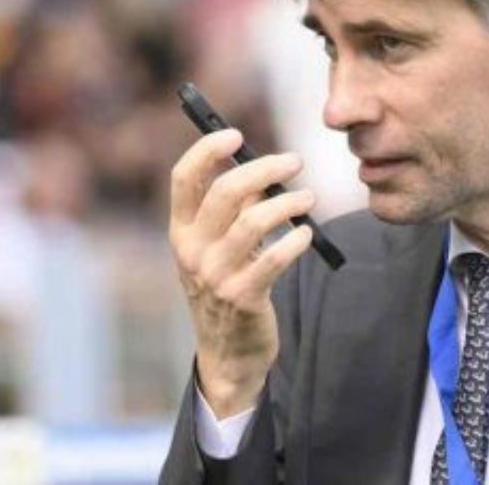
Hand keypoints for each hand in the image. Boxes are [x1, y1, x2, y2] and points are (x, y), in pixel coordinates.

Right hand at [169, 129, 316, 417]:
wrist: (228, 354)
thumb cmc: (228, 287)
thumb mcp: (218, 248)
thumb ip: (234, 212)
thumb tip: (265, 172)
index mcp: (180, 232)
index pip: (183, 178)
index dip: (206, 150)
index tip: (234, 134)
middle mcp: (192, 251)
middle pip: (224, 192)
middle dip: (264, 168)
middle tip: (294, 161)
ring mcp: (215, 276)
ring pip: (253, 221)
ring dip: (288, 202)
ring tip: (308, 197)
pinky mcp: (243, 298)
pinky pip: (274, 258)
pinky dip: (294, 240)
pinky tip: (306, 233)